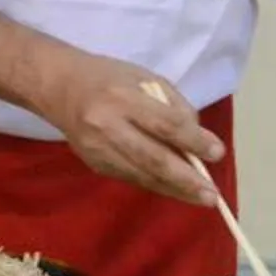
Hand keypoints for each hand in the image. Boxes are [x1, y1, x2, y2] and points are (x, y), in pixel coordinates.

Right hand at [32, 51, 222, 203]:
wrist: (58, 88)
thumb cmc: (109, 77)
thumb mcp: (145, 78)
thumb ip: (173, 106)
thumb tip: (197, 141)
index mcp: (123, 97)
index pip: (165, 124)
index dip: (193, 141)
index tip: (217, 153)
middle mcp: (108, 126)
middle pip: (153, 158)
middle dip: (186, 179)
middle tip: (211, 194)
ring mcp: (99, 149)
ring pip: (142, 175)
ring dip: (174, 189)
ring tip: (201, 198)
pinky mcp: (95, 164)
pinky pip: (132, 178)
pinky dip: (156, 184)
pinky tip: (176, 190)